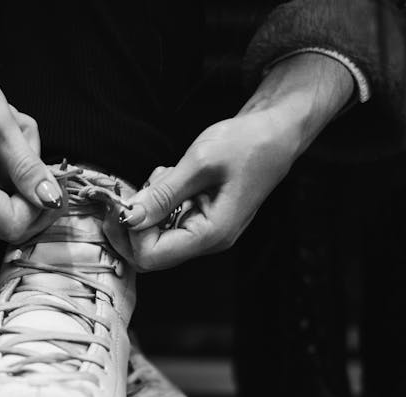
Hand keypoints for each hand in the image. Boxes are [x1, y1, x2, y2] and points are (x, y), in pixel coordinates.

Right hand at [0, 0, 61, 242]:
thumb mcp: (2, 124)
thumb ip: (27, 167)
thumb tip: (51, 200)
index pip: (12, 226)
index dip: (39, 209)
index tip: (52, 180)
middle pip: (10, 223)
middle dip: (32, 192)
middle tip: (35, 151)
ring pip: (6, 206)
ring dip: (22, 176)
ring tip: (15, 134)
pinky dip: (10, 171)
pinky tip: (5, 141)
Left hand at [104, 53, 353, 270]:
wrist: (277, 132)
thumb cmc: (247, 143)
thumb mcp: (200, 163)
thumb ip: (163, 194)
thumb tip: (129, 218)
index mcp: (211, 234)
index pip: (151, 256)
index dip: (132, 233)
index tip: (127, 201)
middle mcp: (209, 241)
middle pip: (152, 251)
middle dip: (138, 220)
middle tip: (148, 183)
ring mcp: (207, 233)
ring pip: (158, 235)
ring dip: (150, 207)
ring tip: (166, 174)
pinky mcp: (204, 220)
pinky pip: (170, 221)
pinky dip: (161, 201)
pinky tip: (172, 177)